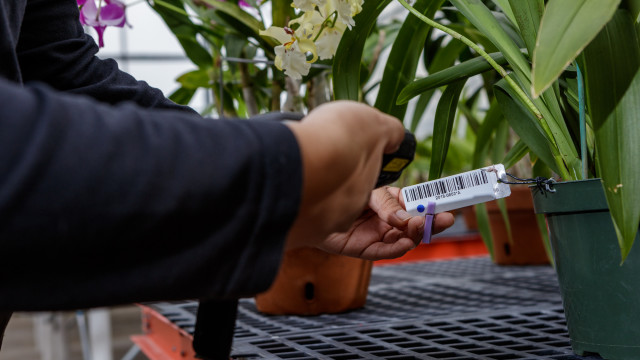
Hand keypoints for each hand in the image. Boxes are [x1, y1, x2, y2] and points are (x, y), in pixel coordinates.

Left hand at [317, 186, 454, 259]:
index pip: (418, 204)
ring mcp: (376, 234)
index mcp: (392, 201)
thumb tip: (405, 218)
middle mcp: (387, 219)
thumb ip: (387, 203)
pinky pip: (384, 252)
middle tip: (445, 220)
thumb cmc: (341, 190)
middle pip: (415, 225)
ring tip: (418, 226)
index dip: (434, 206)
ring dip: (414, 235)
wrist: (308, 202)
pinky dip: (396, 249)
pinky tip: (405, 243)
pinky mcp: (363, 249)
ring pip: (403, 240)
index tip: (450, 205)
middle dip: (431, 223)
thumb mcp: (370, 190)